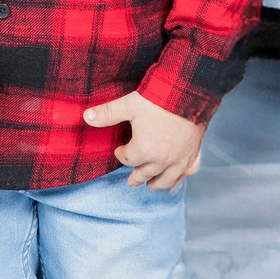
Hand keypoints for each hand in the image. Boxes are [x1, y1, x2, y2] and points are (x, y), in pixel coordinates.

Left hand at [82, 89, 205, 189]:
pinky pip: (187, 172)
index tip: (119, 150)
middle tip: (132, 182)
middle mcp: (161, 160)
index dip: (121, 154)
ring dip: (157, 183)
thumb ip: (107, 113)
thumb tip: (85, 117)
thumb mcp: (128, 104)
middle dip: (136, 177)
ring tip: (151, 185)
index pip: (127, 159)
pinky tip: (179, 177)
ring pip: (166, 180)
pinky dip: (181, 177)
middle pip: (145, 174)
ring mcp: (179, 159)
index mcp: (143, 150)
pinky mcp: (194, 153)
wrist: (190, 93)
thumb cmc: (158, 98)